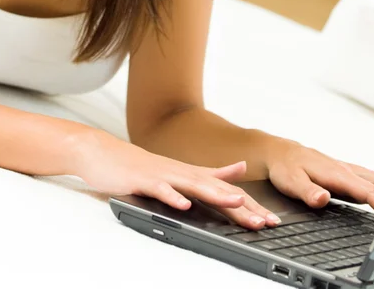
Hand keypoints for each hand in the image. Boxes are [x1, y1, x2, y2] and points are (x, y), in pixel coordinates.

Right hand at [76, 130, 282, 228]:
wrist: (103, 153)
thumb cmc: (140, 166)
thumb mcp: (179, 171)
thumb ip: (210, 172)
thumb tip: (239, 169)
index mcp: (190, 175)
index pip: (225, 191)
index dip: (249, 206)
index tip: (271, 221)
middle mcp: (181, 173)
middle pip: (216, 190)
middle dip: (242, 206)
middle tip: (264, 221)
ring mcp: (162, 175)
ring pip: (193, 185)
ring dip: (215, 195)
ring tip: (236, 204)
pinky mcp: (143, 180)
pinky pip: (159, 188)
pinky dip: (172, 196)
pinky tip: (183, 205)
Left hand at [264, 137, 373, 216]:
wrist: (278, 152)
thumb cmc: (284, 166)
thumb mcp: (290, 180)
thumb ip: (307, 190)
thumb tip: (322, 198)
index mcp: (336, 173)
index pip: (366, 191)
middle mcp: (345, 170)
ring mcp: (346, 171)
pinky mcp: (345, 174)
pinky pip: (370, 179)